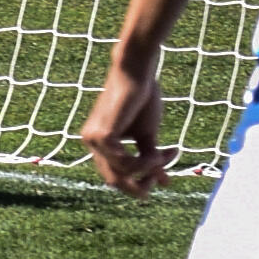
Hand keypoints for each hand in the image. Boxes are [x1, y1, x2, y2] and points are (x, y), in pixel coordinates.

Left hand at [81, 51, 171, 200]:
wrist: (136, 74)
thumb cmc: (141, 99)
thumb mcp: (147, 136)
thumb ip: (150, 159)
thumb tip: (165, 184)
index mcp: (99, 143)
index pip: (115, 176)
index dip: (139, 183)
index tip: (163, 179)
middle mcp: (91, 142)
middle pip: (114, 182)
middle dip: (141, 185)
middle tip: (164, 179)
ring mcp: (93, 139)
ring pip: (124, 172)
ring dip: (150, 167)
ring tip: (167, 152)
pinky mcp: (102, 135)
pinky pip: (125, 163)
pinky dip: (145, 162)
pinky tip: (158, 152)